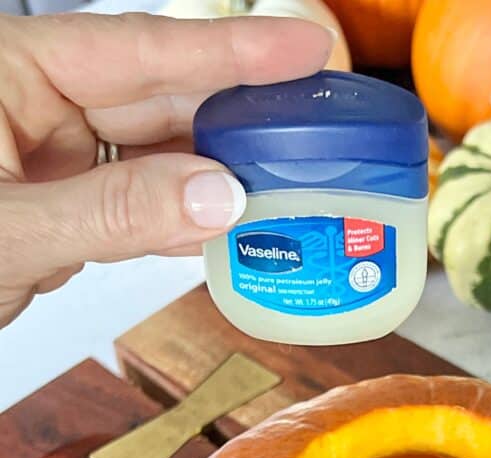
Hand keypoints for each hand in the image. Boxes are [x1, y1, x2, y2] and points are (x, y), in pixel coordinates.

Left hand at [0, 12, 332, 326]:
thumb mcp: (7, 232)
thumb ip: (113, 212)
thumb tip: (216, 197)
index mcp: (9, 72)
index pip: (137, 48)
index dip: (228, 50)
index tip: (302, 48)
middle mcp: (36, 105)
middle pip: (159, 98)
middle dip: (238, 118)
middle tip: (316, 130)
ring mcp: (51, 157)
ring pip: (155, 156)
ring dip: (219, 177)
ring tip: (290, 184)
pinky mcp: (63, 208)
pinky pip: (137, 205)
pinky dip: (183, 222)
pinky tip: (228, 228)